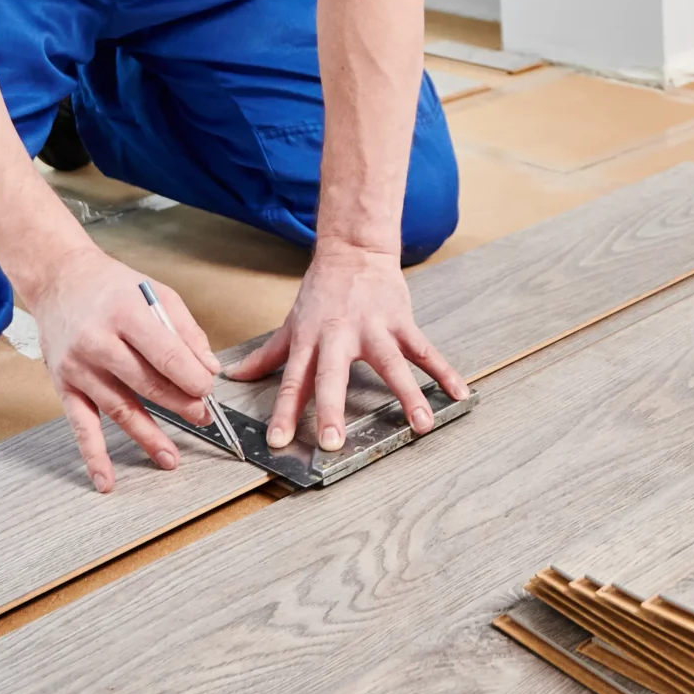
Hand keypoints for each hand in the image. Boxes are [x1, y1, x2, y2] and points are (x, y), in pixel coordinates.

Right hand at [21, 246, 221, 491]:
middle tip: (202, 417)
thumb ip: (185, 330)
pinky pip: (81, 426)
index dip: (191, 377)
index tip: (208, 390)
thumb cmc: (111, 287)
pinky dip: (93, 456)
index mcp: (124, 313)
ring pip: (119, 409)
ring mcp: (78, 367)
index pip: (164, 354)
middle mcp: (97, 341)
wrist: (59, 281)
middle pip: (145, 384)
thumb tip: (209, 367)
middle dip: (179, 404)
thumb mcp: (156, 293)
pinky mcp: (64, 386)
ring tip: (171, 458)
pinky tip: (105, 480)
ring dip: (148, 436)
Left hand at [225, 242, 469, 452]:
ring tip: (421, 425)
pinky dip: (444, 372)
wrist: (355, 250)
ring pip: (391, 364)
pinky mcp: (402, 322)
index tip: (278, 442)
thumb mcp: (291, 323)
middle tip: (333, 442)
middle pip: (333, 376)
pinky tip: (458, 394)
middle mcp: (339, 336)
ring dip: (408, 395)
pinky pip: (425, 351)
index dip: (284, 413)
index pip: (293, 381)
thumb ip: (267, 355)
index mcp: (310, 340)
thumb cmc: (322, 291)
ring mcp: (374, 329)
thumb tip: (235, 376)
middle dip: (333, 409)